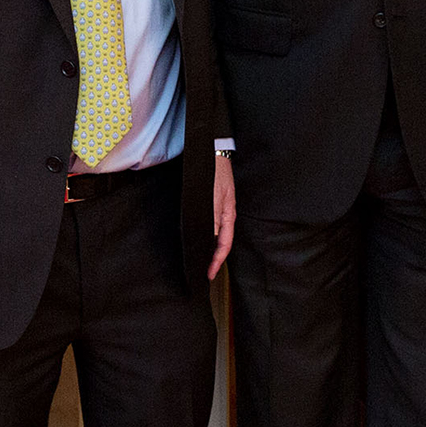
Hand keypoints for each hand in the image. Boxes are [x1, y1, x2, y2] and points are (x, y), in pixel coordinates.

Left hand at [208, 153, 235, 279]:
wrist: (213, 151)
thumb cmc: (215, 173)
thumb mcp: (213, 197)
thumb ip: (212, 218)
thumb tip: (210, 239)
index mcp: (228, 216)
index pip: (224, 245)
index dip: (216, 261)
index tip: (209, 274)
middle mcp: (225, 215)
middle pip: (220, 242)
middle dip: (212, 258)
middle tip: (202, 272)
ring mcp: (219, 210)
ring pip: (214, 234)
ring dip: (207, 247)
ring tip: (199, 260)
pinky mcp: (213, 204)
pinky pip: (210, 225)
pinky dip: (204, 235)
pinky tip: (197, 238)